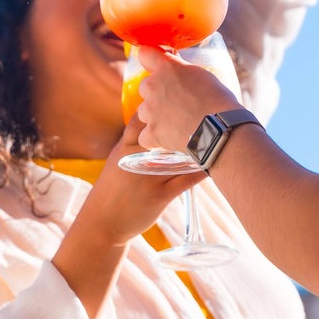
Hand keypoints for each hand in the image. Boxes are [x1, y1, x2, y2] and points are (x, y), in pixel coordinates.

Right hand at [71, 118, 207, 246]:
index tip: (177, 96)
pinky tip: (214, 163)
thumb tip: (153, 126)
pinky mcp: (159, 195)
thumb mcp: (117, 162)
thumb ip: (133, 145)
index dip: (158, 106)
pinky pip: (185, 179)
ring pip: (178, 155)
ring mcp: (148, 177)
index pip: (141, 120)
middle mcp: (136, 159)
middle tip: (204, 111)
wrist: (103, 222)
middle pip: (162, 133)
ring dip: (197, 145)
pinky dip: (200, 170)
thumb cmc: (113, 190)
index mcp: (124, 148)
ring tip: (216, 134)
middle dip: (182, 121)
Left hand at [134, 47, 243, 156]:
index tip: (158, 66)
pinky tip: (168, 138)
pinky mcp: (151, 132)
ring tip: (177, 123)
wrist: (220, 128)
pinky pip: (145, 136)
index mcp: (166, 68)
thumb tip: (177, 73)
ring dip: (156, 117)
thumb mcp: (201, 75)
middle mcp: (152, 86)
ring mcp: (149, 110)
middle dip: (156, 94)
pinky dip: (154, 139)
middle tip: (176, 102)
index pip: (145, 53)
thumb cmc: (217, 100)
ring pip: (144, 112)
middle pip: (145, 87)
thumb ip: (182, 71)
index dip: (151, 60)